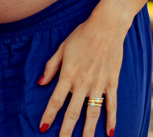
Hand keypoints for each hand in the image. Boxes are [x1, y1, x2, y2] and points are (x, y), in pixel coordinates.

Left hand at [38, 11, 124, 136]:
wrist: (106, 26)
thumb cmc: (81, 35)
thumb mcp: (61, 48)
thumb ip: (51, 67)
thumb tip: (40, 82)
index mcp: (68, 75)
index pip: (56, 101)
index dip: (49, 115)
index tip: (43, 128)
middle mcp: (82, 83)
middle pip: (73, 112)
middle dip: (66, 131)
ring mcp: (98, 84)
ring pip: (92, 113)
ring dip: (88, 131)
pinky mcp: (112, 82)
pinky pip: (112, 105)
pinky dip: (111, 120)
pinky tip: (110, 133)